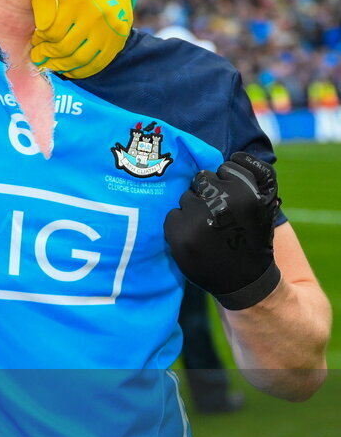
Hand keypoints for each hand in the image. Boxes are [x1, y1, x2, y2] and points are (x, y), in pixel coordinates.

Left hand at [30, 0, 135, 77]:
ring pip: (79, 59)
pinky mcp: (117, 41)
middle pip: (64, 47)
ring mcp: (109, 29)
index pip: (52, 31)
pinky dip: (79, 71)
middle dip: (47, 55)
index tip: (35, 40)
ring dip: (61, 66)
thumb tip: (40, 29)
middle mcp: (96, 14)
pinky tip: (68, 69)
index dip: (40, 39)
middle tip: (38, 57)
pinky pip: (96, 64)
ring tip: (50, 64)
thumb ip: (44, 5)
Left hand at [164, 152, 281, 309]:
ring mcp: (197, 218)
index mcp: (246, 191)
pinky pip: (172, 215)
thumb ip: (248, 178)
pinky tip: (194, 239)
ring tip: (207, 229)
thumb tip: (223, 156)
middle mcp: (221, 201)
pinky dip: (179, 225)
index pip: (224, 166)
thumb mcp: (264, 204)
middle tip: (217, 216)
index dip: (227, 182)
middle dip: (207, 193)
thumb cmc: (253, 237)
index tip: (232, 199)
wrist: (245, 280)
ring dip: (192, 210)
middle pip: (202, 179)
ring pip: (185, 197)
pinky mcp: (178, 233)